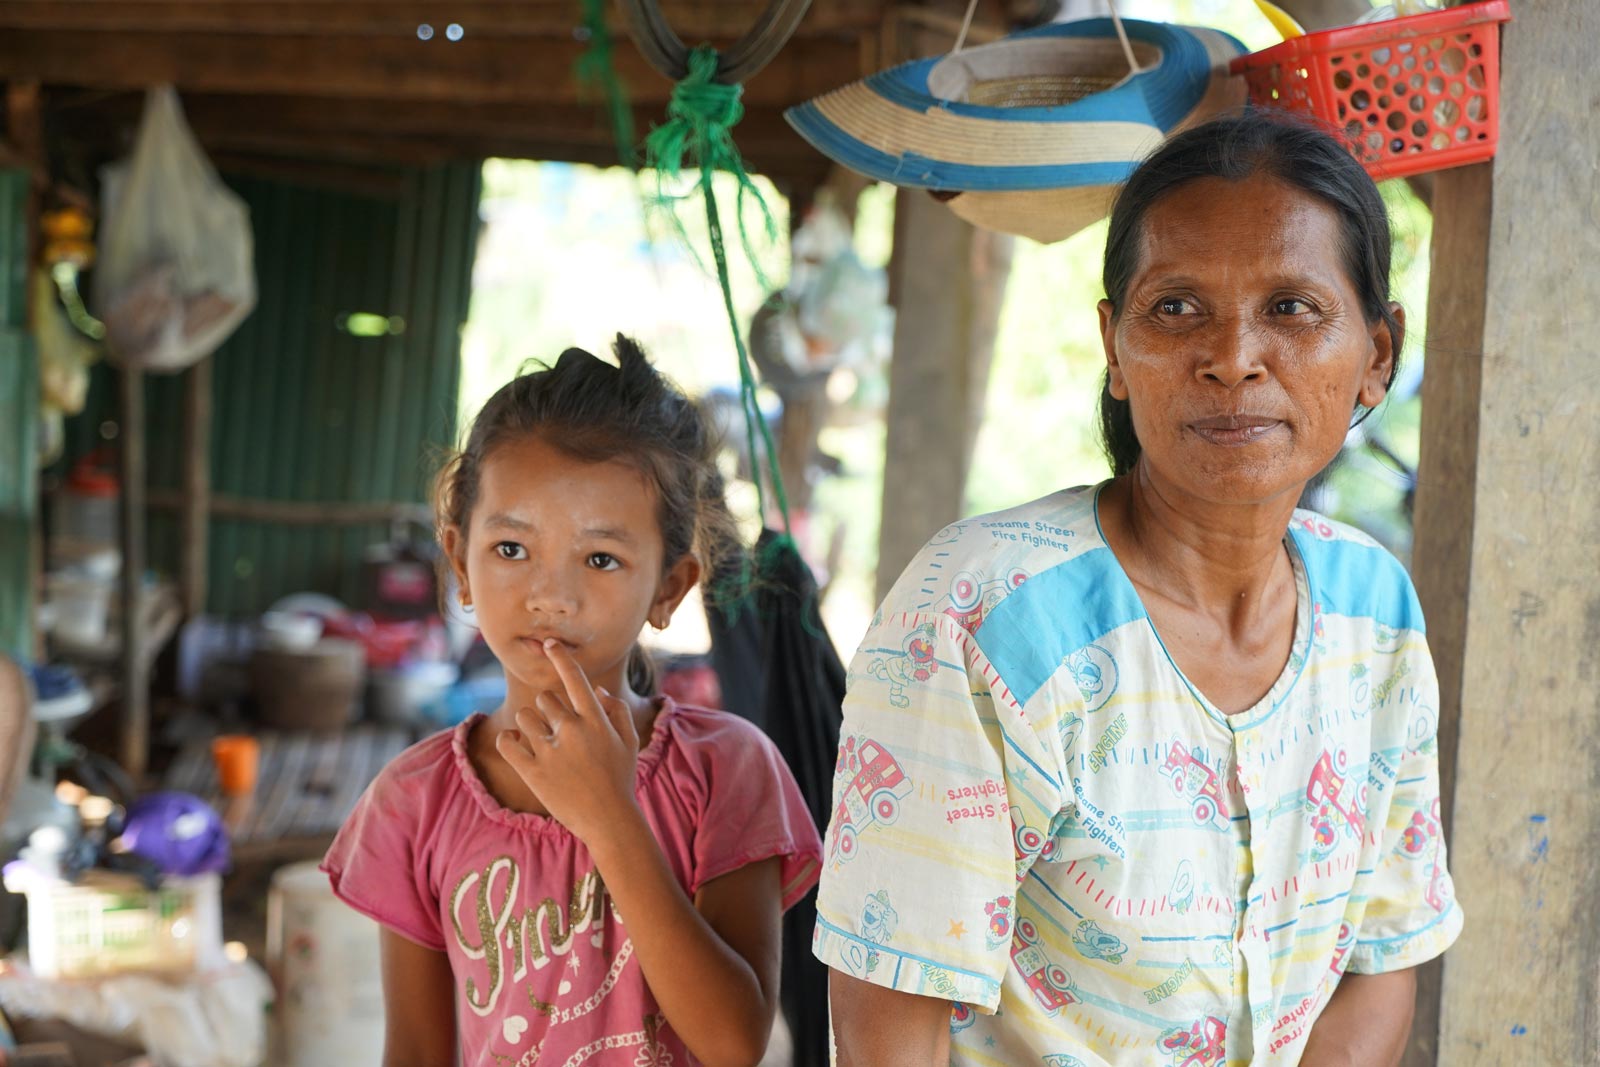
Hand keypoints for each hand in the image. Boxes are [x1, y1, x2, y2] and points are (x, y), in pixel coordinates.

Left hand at [494, 640, 642, 841]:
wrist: (609, 821)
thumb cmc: (621, 780)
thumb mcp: (628, 742)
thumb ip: (616, 711)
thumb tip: (598, 690)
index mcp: (596, 719)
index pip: (574, 677)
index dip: (560, 657)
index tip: (549, 644)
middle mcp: (572, 729)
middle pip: (545, 698)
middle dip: (548, 710)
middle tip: (557, 731)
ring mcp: (551, 750)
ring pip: (525, 717)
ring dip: (529, 725)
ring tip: (539, 742)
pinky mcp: (532, 771)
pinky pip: (507, 742)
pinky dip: (509, 740)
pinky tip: (516, 746)